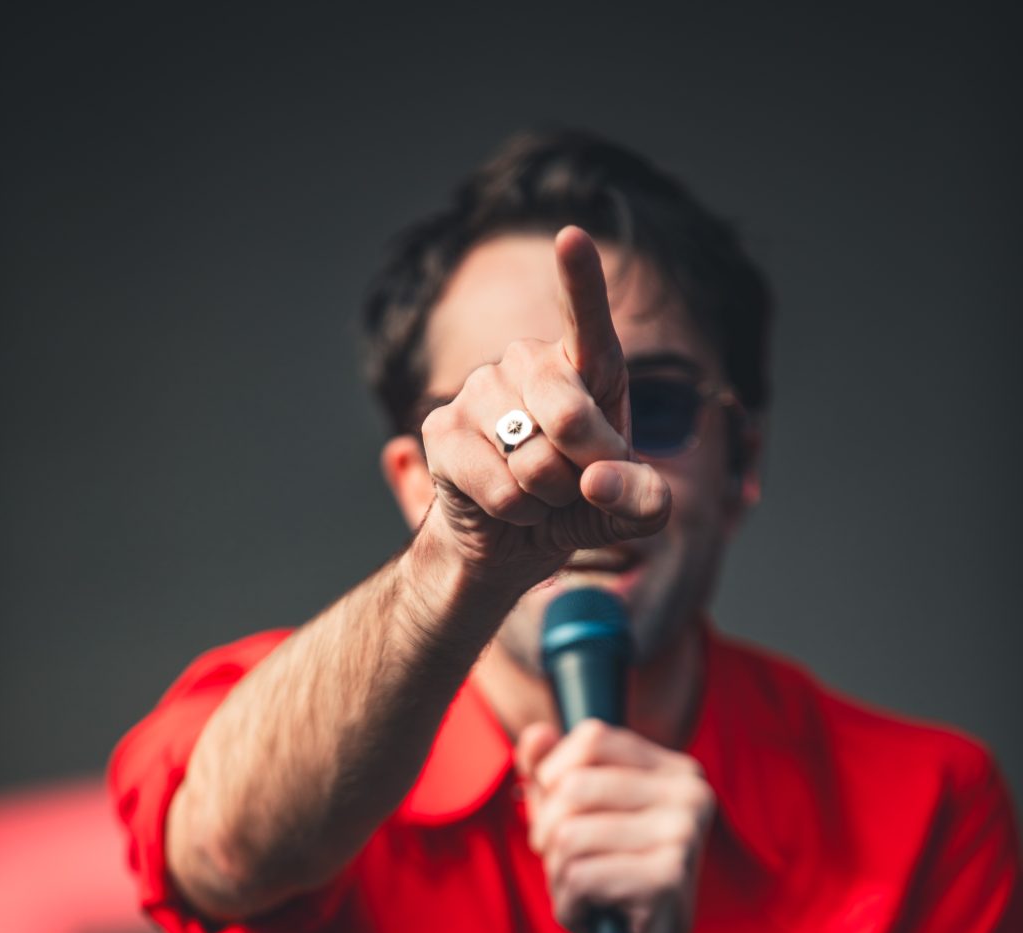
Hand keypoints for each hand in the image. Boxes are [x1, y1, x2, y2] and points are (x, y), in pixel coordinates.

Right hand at [421, 227, 670, 584]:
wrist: (510, 542)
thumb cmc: (576, 505)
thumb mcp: (628, 507)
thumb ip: (645, 499)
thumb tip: (599, 481)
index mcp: (582, 364)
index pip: (584, 318)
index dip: (579, 280)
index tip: (570, 237)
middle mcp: (525, 363)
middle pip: (571, 416)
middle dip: (586, 470)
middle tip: (580, 485)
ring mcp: (477, 392)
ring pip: (534, 462)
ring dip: (550, 498)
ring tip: (540, 494)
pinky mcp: (441, 431)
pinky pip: (502, 488)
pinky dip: (519, 513)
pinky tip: (509, 506)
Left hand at [516, 718, 715, 932]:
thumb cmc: (612, 882)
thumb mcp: (576, 820)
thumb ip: (552, 774)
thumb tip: (534, 734)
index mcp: (675, 770)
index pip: (593, 736)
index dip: (554, 773)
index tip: (558, 813)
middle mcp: (690, 793)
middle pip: (574, 786)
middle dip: (548, 832)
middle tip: (564, 862)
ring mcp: (684, 833)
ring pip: (570, 834)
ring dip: (558, 874)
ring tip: (584, 891)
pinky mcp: (669, 876)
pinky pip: (579, 875)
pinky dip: (570, 903)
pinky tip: (595, 913)